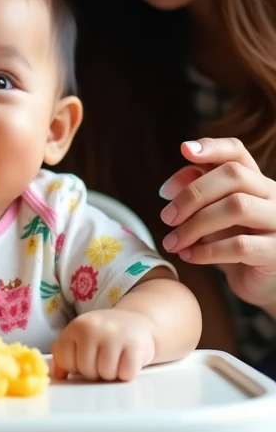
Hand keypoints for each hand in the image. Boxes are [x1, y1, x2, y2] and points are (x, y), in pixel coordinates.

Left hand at [51, 310, 155, 381]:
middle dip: (95, 372)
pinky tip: (127, 361)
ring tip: (116, 360)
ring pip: (106, 374)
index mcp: (76, 326)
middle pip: (86, 370)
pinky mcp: (135, 345)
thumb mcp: (80, 338)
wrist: (137, 323)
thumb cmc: (105, 336)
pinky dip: (127, 374)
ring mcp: (114, 335)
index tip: (85, 358)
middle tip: (103, 359)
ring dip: (112, 374)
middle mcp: (93, 327)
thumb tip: (58, 375)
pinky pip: (126, 374)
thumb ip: (64, 354)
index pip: (65, 360)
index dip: (75, 366)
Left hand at [159, 138, 275, 309]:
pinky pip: (240, 246)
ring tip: (173, 241)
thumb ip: (197, 196)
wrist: (263, 284)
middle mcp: (274, 195)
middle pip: (234, 175)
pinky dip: (207, 251)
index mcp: (256, 181)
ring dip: (196, 224)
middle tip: (166, 217)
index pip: (237, 152)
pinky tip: (189, 256)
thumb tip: (170, 186)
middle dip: (193, 193)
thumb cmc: (236, 243)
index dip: (212, 147)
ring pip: (237, 207)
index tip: (184, 150)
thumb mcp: (214, 216)